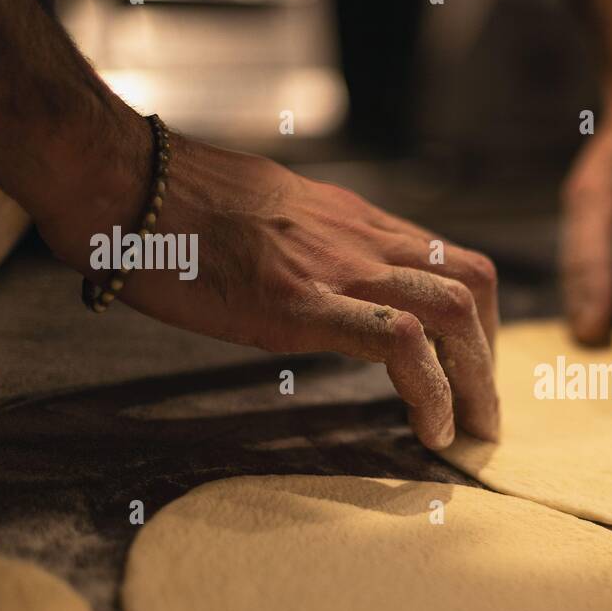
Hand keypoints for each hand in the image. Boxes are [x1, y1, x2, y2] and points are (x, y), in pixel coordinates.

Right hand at [39, 131, 499, 449]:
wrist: (122, 179)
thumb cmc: (175, 203)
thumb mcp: (268, 214)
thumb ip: (311, 247)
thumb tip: (317, 280)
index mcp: (355, 223)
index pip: (449, 264)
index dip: (476, 322)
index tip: (469, 371)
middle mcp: (362, 238)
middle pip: (472, 287)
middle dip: (489, 358)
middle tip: (483, 414)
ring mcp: (337, 266)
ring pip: (453, 311)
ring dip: (475, 380)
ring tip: (470, 430)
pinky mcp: (301, 302)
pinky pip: (397, 343)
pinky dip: (430, 391)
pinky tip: (430, 430)